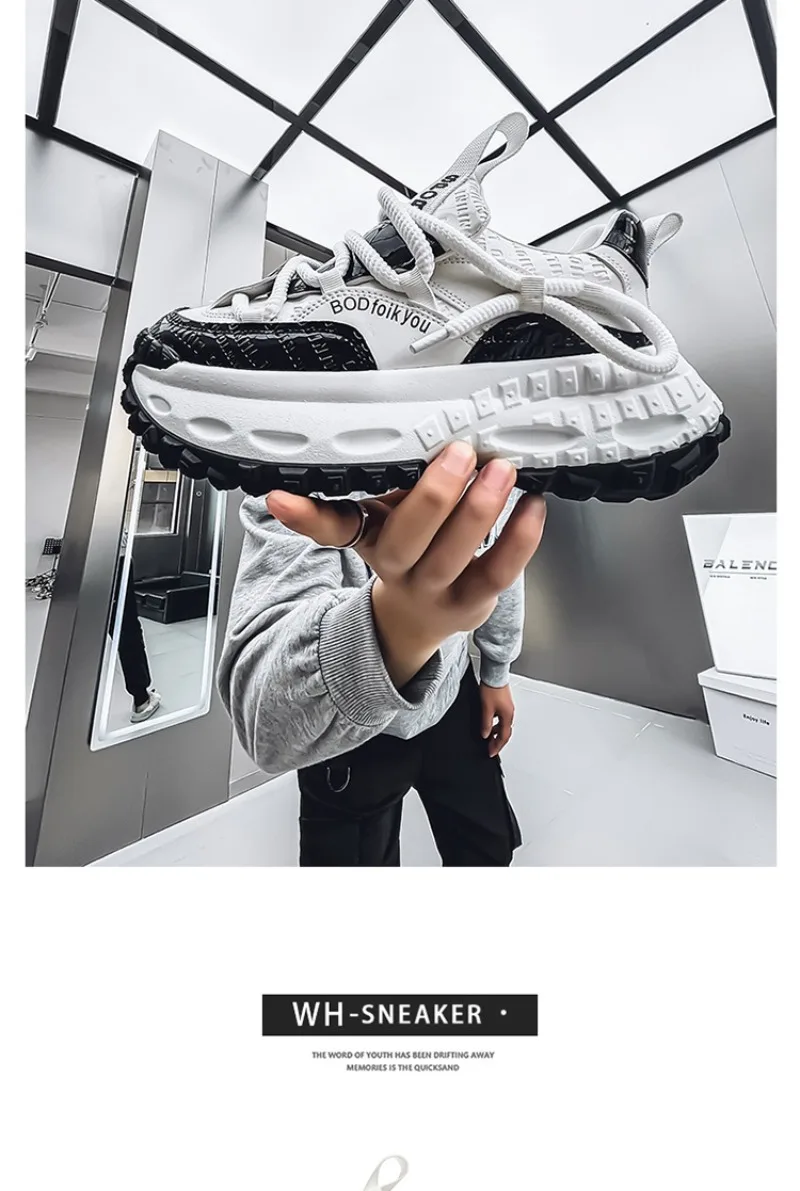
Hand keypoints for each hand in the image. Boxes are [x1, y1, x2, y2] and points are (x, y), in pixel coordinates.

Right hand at [265, 441, 546, 688]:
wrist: (416, 619)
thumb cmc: (403, 555)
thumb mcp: (370, 527)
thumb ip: (349, 501)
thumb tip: (301, 483)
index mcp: (369, 541)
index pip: (333, 527)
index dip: (305, 514)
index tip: (280, 497)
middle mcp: (399, 569)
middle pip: (407, 539)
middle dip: (433, 496)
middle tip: (458, 453)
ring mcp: (438, 589)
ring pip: (456, 556)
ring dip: (480, 511)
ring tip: (501, 471)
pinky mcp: (475, 600)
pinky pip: (501, 572)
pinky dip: (520, 538)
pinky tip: (532, 506)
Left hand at [479, 682, 514, 757]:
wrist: (494, 674)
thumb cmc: (492, 688)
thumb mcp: (486, 708)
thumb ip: (485, 723)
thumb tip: (485, 734)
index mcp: (507, 716)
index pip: (503, 737)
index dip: (497, 746)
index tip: (491, 753)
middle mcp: (509, 713)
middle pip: (505, 732)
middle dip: (497, 742)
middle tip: (490, 748)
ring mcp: (507, 708)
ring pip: (503, 725)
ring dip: (496, 733)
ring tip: (488, 737)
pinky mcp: (504, 703)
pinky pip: (501, 718)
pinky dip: (496, 724)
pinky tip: (489, 723)